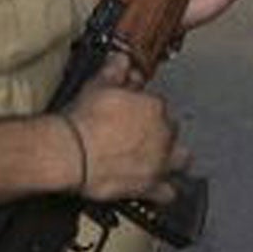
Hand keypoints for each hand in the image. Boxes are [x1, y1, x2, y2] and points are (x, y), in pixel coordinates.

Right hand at [63, 55, 187, 203]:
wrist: (71, 153)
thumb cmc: (84, 119)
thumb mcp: (98, 86)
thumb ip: (114, 71)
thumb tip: (121, 59)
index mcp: (155, 107)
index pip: (159, 106)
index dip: (145, 111)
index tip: (135, 116)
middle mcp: (164, 134)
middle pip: (172, 132)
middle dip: (161, 134)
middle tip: (142, 139)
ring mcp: (159, 161)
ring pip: (181, 161)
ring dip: (174, 161)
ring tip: (162, 163)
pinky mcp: (150, 186)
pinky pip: (168, 192)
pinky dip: (165, 192)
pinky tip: (160, 192)